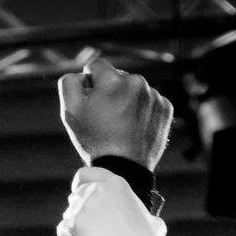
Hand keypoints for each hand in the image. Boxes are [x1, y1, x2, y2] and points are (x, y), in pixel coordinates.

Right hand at [58, 61, 172, 166]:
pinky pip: (150, 101)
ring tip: (122, 124)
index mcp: (113, 80)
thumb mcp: (70, 111)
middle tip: (107, 118)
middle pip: (117, 77)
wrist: (123, 170)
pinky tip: (135, 127)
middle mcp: (137, 82)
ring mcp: (154, 95)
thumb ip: (69, 82)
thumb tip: (83, 74)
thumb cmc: (94, 141)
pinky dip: (143, 110)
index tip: (92, 103)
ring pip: (135, 88)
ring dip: (128, 100)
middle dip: (111, 91)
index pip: (96, 66)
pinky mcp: (166, 108)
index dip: (90, 84)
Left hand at [58, 168, 165, 235]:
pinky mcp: (73, 223)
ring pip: (68, 214)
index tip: (79, 196)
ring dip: (73, 228)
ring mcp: (84, 205)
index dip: (80, 185)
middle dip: (78, 212)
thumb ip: (145, 216)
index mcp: (116, 183)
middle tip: (85, 230)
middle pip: (74, 197)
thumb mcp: (153, 222)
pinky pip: (62, 230)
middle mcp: (98, 189)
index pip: (85, 174)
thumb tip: (150, 222)